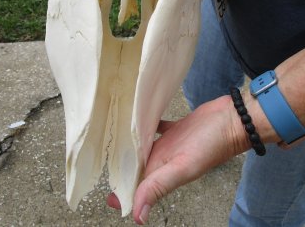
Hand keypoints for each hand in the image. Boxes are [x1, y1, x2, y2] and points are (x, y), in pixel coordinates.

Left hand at [107, 49, 304, 224]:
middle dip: (122, 168)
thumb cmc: (211, 143)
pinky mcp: (174, 129)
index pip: (138, 188)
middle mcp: (164, 159)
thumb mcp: (183, 167)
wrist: (232, 119)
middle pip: (138, 168)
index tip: (104, 191)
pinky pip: (155, 128)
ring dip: (131, 147)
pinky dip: (145, 126)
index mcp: (164, 172)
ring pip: (144, 148)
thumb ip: (159, 186)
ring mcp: (169, 143)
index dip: (122, 193)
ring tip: (114, 139)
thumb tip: (137, 216)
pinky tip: (135, 118)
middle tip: (103, 160)